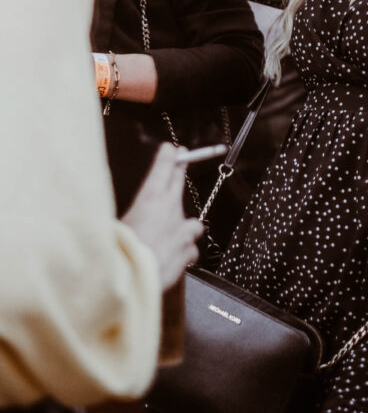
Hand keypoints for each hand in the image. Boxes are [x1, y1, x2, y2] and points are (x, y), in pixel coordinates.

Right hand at [122, 143, 202, 289]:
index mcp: (150, 198)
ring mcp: (182, 228)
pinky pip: (191, 248)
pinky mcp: (189, 248)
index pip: (163, 169)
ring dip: (185, 227)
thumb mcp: (116, 227)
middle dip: (179, 171)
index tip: (171, 149)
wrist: (133, 278)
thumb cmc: (120, 251)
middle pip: (178, 183)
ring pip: (193, 222)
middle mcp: (170, 209)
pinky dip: (185, 253)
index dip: (168, 157)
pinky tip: (174, 259)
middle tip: (183, 159)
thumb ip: (128, 219)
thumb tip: (126, 220)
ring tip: (174, 235)